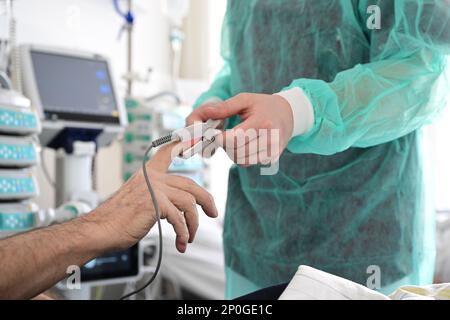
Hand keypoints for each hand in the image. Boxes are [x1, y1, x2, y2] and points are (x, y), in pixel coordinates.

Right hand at [85, 142, 217, 252]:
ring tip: (190, 238)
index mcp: (147, 174)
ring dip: (193, 224)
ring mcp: (153, 189)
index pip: (166, 153)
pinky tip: (182, 242)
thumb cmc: (116, 220)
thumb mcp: (138, 201)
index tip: (193, 139)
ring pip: (189, 203)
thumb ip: (157, 196)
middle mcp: (151, 178)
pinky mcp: (154, 204)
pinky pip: (179, 218)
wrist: (98, 231)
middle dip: (206, 200)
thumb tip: (177, 207)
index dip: (181, 145)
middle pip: (190, 184)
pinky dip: (183, 233)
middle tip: (213, 213)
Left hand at [187, 93, 292, 165]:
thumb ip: (225, 107)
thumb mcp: (245, 99)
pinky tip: (243, 145)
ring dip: (231, 152)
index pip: (235, 139)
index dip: (221, 139)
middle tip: (222, 136)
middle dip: (225, 145)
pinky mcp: (271, 159)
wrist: (288, 115)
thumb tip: (206, 112)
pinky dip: (240, 156)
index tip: (214, 134)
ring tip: (233, 140)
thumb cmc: (263, 106)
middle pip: (236, 152)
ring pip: (241, 161)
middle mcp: (269, 140)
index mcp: (262, 123)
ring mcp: (272, 151)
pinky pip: (247, 164)